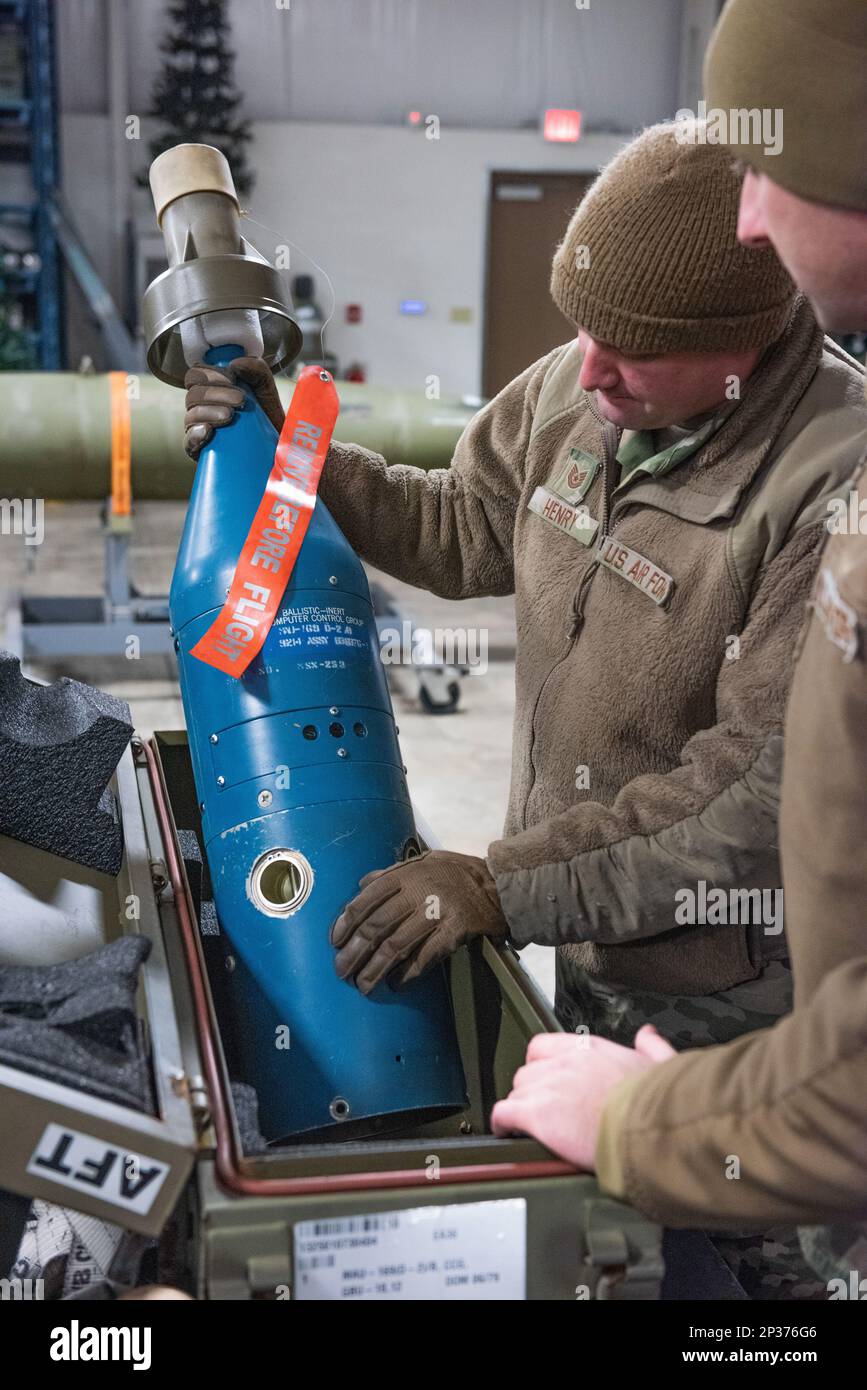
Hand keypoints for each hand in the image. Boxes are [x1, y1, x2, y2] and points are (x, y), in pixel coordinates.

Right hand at [183, 356, 285, 457]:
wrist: (278, 447)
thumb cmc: (267, 416)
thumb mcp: (265, 388)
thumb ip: (256, 369)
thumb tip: (235, 364)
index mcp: (210, 390)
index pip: (195, 375)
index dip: (210, 373)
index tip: (233, 378)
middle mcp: (201, 409)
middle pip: (192, 394)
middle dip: (215, 393)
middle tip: (240, 400)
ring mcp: (199, 430)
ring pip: (191, 416)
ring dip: (210, 411)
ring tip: (231, 415)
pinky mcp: (201, 452)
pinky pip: (188, 442)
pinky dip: (196, 434)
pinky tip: (208, 430)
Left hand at [331, 850, 508, 994]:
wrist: (502, 884)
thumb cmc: (459, 873)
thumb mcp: (425, 861)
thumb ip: (392, 872)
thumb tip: (362, 884)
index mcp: (406, 874)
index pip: (365, 900)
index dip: (346, 923)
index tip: (335, 942)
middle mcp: (418, 891)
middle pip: (376, 927)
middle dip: (355, 952)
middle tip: (342, 972)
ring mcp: (437, 912)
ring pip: (396, 945)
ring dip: (375, 969)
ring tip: (363, 985)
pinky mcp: (455, 931)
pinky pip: (425, 957)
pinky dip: (407, 973)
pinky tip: (395, 984)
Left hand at [490, 1024, 675, 1168]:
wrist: (649, 1127)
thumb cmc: (658, 1103)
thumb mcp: (661, 1065)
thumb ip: (652, 1047)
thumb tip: (648, 1035)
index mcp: (590, 1049)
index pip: (546, 1046)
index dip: (542, 1065)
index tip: (548, 1079)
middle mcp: (564, 1062)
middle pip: (528, 1071)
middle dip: (532, 1091)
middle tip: (543, 1109)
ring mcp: (548, 1087)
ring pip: (517, 1091)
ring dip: (522, 1109)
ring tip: (530, 1125)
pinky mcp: (537, 1114)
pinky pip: (504, 1113)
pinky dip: (503, 1123)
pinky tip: (508, 1132)